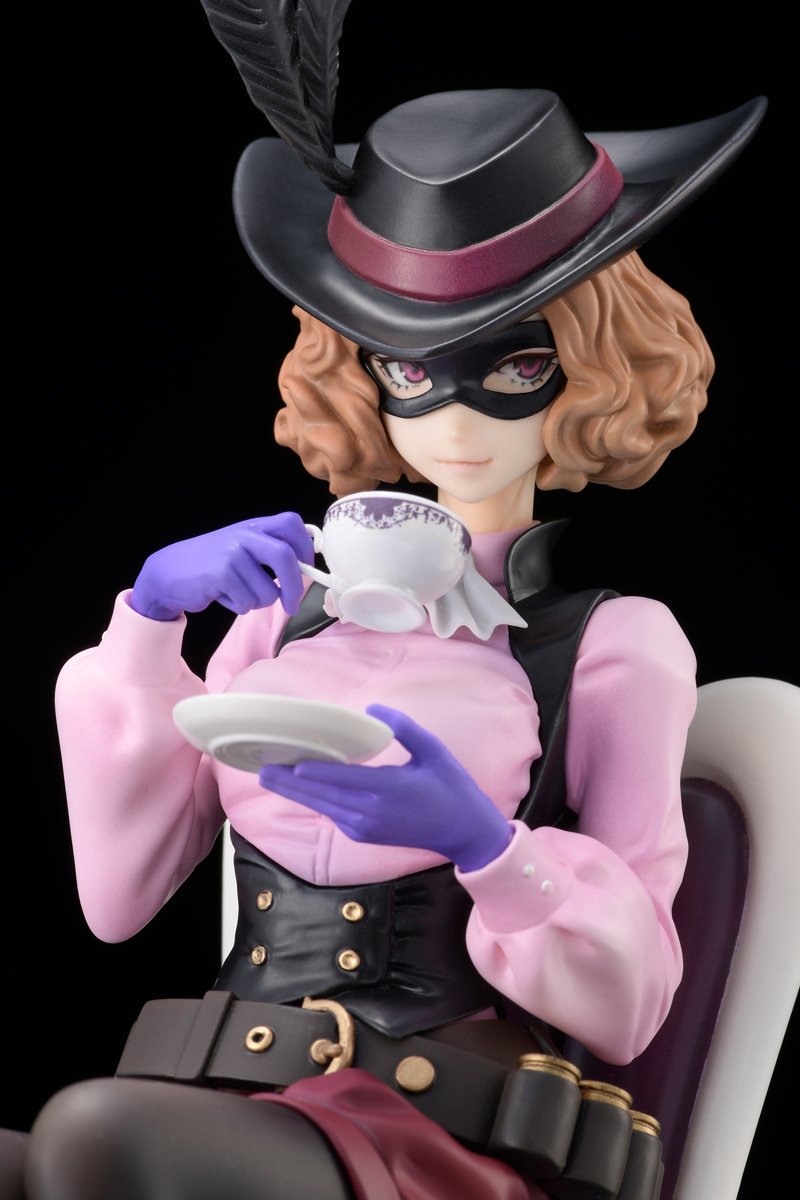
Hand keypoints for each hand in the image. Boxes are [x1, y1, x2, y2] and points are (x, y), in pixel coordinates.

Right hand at [130, 514, 314, 620]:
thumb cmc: (209, 565)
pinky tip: (222, 596)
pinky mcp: (222, 573)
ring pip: (268, 592)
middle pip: (287, 558)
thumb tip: (305, 570)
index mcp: (253, 526)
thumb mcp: (239, 548)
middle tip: (291, 605)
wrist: (167, 573)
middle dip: (294, 588)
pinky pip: (248, 602)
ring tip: (236, 593)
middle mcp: (245, 535)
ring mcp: (233, 553)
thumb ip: (267, 552)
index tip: (308, 568)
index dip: (306, 547)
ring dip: (256, 602)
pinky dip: (238, 606)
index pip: (291, 523)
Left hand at [259, 705, 512, 871]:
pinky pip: (332, 814)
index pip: (339, 778)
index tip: (285, 760)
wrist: (463, 832)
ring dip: (295, 793)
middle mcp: (370, 812)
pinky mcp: (363, 834)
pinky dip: (314, 801)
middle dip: (288, 782)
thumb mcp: (434, 751)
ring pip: (321, 808)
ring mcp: (365, 827)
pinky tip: (299, 787)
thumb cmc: (451, 787)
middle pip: (320, 795)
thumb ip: (404, 728)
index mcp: (387, 789)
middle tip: (260, 768)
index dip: (310, 770)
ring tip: (269, 777)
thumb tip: (373, 710)